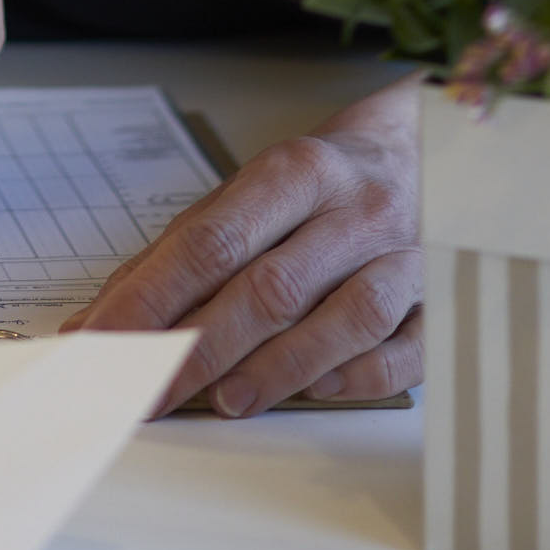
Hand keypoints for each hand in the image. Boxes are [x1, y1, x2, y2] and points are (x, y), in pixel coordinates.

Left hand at [69, 79, 420, 414]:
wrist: (428, 147)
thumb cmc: (323, 183)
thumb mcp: (253, 192)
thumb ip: (184, 250)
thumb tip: (103, 317)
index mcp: (298, 170)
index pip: (212, 241)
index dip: (153, 297)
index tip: (106, 341)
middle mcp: (356, 209)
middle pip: (272, 285)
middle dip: (202, 346)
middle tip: (150, 390)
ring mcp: (408, 254)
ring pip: (347, 318)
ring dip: (281, 367)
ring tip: (227, 401)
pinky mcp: (445, 296)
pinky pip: (410, 347)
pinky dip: (362, 375)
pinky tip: (320, 391)